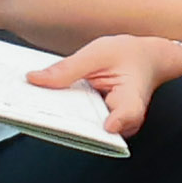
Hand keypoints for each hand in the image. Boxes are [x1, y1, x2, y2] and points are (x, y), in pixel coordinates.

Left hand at [30, 32, 181, 139]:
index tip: (108, 126)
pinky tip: (43, 107)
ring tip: (35, 110)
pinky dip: (63, 116)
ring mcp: (113, 125)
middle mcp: (125, 119)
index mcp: (132, 97)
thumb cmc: (128, 55)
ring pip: (85, 130)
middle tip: (41, 115)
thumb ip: (67, 68)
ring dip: (61, 121)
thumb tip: (33, 79)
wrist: (147, 60)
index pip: (128, 114)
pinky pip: (80, 124)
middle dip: (69, 123)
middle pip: (98, 129)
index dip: (118, 121)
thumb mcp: (98, 53)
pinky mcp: (100, 123)